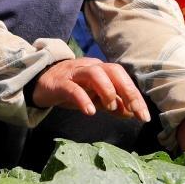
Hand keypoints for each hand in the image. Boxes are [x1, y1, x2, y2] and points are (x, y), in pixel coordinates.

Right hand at [31, 59, 149, 120]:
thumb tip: (132, 113)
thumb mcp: (95, 98)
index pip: (123, 79)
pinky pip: (72, 88)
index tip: (144, 116)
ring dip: (107, 90)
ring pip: (94, 74)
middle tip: (136, 111)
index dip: (135, 96)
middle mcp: (91, 67)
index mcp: (102, 70)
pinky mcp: (60, 83)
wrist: (40, 82)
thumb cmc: (71, 89)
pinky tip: (90, 112)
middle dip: (127, 91)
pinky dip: (83, 99)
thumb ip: (113, 104)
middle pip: (113, 71)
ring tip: (111, 108)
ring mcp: (74, 73)